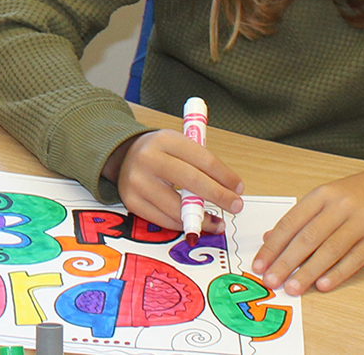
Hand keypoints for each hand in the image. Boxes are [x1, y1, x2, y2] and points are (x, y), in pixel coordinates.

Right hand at [103, 129, 244, 232]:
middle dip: (219, 196)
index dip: (225, 176)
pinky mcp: (131, 202)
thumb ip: (200, 163)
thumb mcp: (179, 145)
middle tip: (236, 206)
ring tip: (218, 222)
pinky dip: (183, 223)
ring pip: (177, 206)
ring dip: (202, 218)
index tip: (239, 187)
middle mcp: (148, 158)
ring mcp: (137, 181)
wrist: (124, 156)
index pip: (203, 159)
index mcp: (165, 139)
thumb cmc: (160, 153)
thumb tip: (230, 189)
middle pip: (191, 181)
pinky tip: (195, 223)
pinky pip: (163, 219)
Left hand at [253, 160, 363, 294]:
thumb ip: (300, 218)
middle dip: (286, 262)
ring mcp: (363, 220)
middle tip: (271, 281)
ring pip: (330, 250)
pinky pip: (356, 258)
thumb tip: (270, 239)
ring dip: (309, 272)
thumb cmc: (359, 193)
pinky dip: (338, 273)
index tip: (259, 265)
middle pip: (308, 238)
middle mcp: (341, 205)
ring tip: (293, 288)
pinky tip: (323, 285)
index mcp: (323, 194)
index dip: (273, 246)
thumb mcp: (327, 196)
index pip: (291, 222)